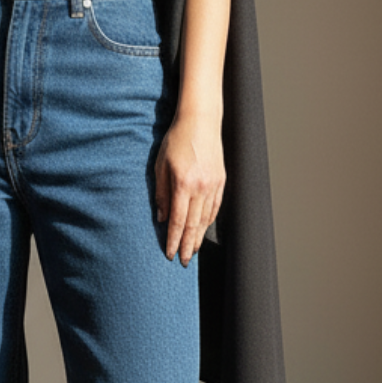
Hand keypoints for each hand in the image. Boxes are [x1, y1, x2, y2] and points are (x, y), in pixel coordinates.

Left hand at [154, 114, 224, 265]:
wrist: (201, 121)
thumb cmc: (177, 140)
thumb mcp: (160, 165)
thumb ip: (161, 193)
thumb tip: (160, 217)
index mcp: (183, 184)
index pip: (177, 221)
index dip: (172, 240)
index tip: (169, 254)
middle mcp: (201, 188)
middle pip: (193, 225)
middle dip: (187, 245)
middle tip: (182, 261)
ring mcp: (214, 185)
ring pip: (206, 219)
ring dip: (198, 237)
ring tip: (192, 251)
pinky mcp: (221, 181)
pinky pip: (215, 207)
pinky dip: (208, 222)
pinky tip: (203, 230)